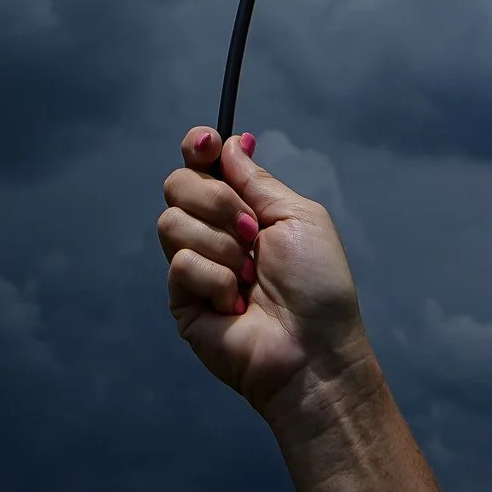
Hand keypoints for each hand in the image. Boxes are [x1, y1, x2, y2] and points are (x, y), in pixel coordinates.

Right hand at [158, 126, 371, 419]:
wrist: (312, 350)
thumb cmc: (318, 286)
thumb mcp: (298, 217)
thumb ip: (256, 180)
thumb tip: (229, 142)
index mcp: (242, 209)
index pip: (200, 165)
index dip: (196, 147)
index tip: (205, 143)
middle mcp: (213, 232)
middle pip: (178, 184)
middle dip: (217, 202)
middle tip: (252, 233)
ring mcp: (195, 265)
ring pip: (172, 221)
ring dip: (221, 246)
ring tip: (250, 277)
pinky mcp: (181, 299)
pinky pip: (180, 264)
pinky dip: (215, 280)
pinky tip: (235, 305)